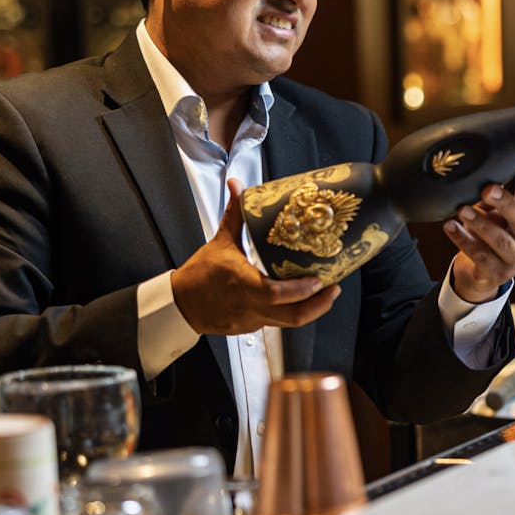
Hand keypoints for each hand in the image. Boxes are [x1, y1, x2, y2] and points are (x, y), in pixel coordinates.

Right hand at [170, 179, 339, 333]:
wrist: (181, 303)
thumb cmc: (200, 274)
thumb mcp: (220, 241)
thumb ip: (234, 214)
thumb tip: (237, 185)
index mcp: (243, 283)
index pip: (277, 293)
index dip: (302, 290)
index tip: (319, 280)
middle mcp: (250, 306)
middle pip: (293, 316)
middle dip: (318, 305)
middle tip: (333, 289)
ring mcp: (251, 321)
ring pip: (289, 323)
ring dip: (310, 310)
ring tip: (325, 295)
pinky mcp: (250, 329)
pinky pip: (277, 323)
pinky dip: (292, 312)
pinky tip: (300, 300)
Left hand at [444, 165, 514, 303]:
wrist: (481, 272)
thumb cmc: (492, 234)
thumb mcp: (498, 212)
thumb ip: (501, 192)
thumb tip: (500, 166)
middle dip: (504, 203)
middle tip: (487, 189)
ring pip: (500, 240)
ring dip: (481, 223)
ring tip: (463, 210)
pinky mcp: (496, 274)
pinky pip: (480, 256)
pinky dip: (464, 240)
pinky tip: (451, 227)